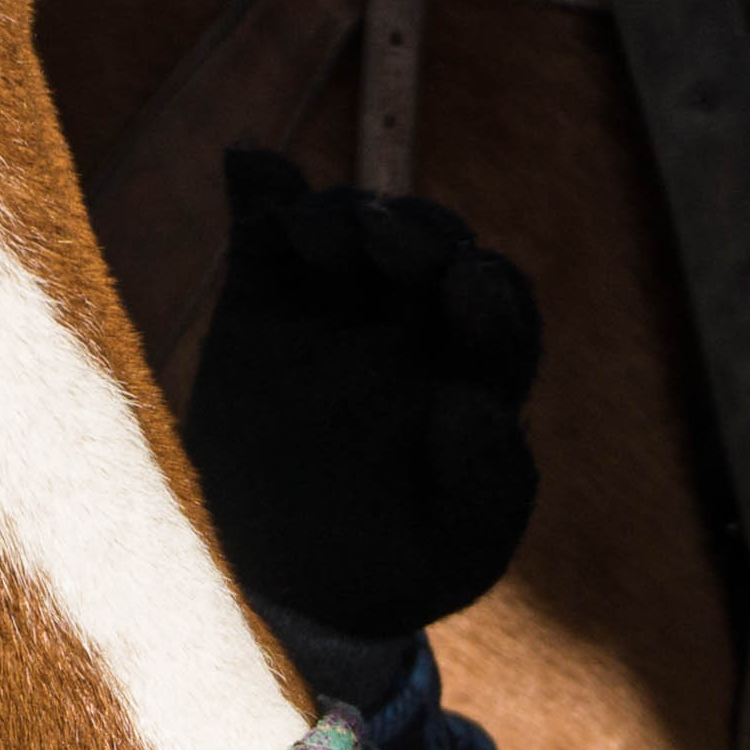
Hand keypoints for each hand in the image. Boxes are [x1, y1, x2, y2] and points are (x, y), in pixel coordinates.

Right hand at [180, 150, 542, 643]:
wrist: (275, 584)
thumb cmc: (387, 570)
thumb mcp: (454, 556)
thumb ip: (487, 489)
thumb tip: (474, 404)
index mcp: (475, 371)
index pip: (499, 307)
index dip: (485, 293)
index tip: (461, 288)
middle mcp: (415, 321)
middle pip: (434, 247)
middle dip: (418, 235)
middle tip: (384, 241)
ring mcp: (339, 302)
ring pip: (358, 226)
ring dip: (344, 213)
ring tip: (313, 233)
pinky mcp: (266, 295)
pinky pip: (270, 226)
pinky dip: (264, 187)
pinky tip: (251, 165)